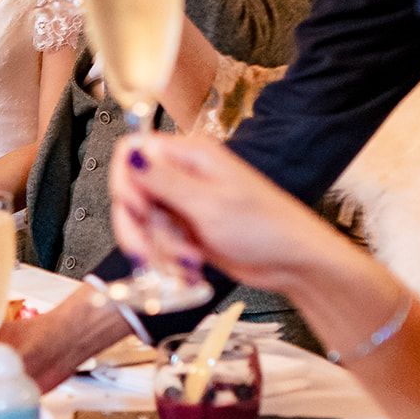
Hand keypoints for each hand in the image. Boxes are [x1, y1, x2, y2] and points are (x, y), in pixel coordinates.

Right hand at [108, 133, 341, 293]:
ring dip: (157, 247)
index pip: (133, 151)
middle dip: (137, 226)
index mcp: (190, 155)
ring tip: (187, 260)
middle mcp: (182, 175)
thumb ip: (164, 180)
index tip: (135, 209)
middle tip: (146, 253)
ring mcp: (183, 203)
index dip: (125, 180)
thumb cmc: (267, 227)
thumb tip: (132, 153)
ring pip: (143, 221)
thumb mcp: (210, 204)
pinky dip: (167, 258)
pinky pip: (158, 241)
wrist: (294, 263)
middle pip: (131, 191)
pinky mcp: (186, 229)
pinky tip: (190, 267)